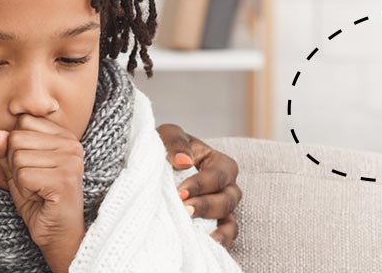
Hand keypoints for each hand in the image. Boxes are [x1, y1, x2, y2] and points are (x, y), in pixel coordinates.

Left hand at [0, 115, 86, 271]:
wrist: (58, 234)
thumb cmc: (40, 201)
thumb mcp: (17, 171)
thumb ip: (5, 151)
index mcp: (64, 135)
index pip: (23, 121)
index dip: (17, 148)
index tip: (34, 167)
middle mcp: (71, 144)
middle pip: (17, 138)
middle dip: (16, 164)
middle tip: (34, 182)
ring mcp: (70, 161)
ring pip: (18, 157)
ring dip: (20, 179)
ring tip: (38, 190)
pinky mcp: (64, 179)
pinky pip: (23, 175)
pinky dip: (24, 190)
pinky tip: (40, 198)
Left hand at [157, 123, 241, 248]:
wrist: (151, 170)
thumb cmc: (164, 149)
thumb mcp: (167, 136)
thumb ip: (175, 142)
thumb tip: (184, 161)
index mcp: (218, 163)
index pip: (219, 174)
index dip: (202, 184)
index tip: (180, 192)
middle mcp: (225, 187)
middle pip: (228, 199)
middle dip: (206, 206)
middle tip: (184, 210)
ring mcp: (220, 210)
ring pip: (230, 222)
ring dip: (217, 229)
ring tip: (200, 236)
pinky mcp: (212, 227)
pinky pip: (224, 238)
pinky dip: (220, 242)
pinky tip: (206, 245)